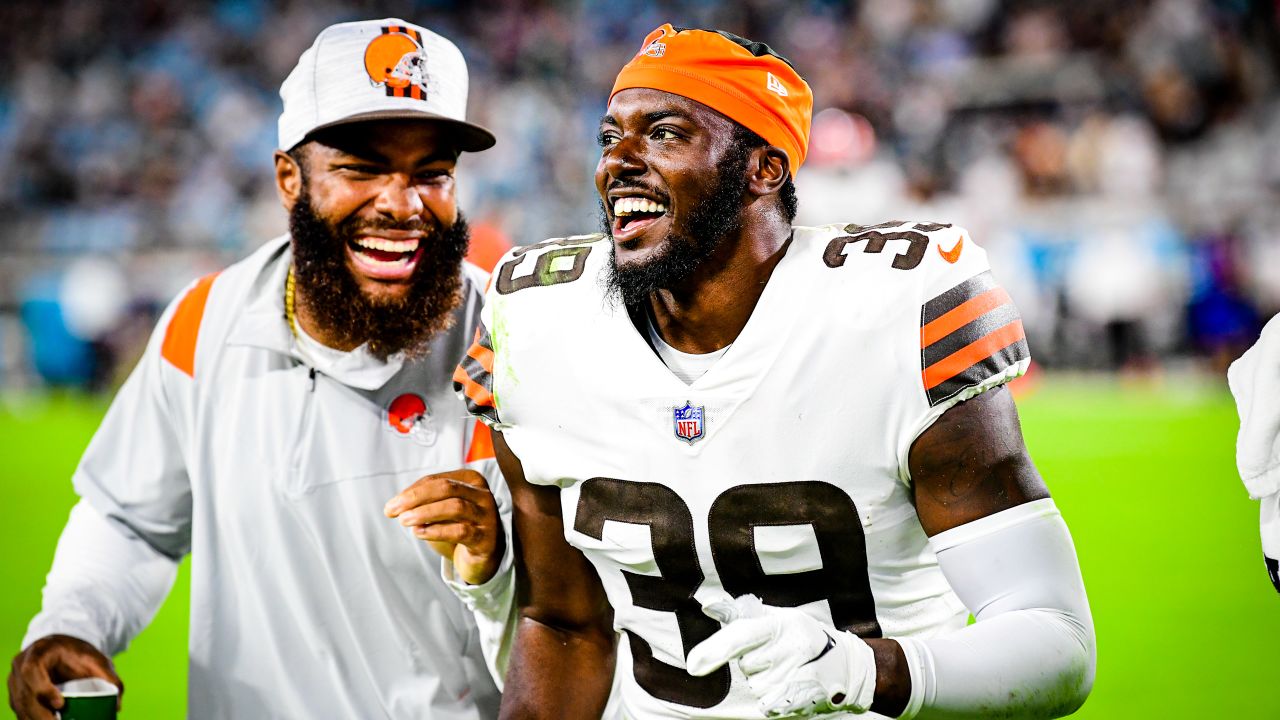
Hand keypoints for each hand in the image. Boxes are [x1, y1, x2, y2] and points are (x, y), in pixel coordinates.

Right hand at [8, 635, 122, 719]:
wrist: (61, 647)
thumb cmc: (78, 653)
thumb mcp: (97, 661)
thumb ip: (110, 680)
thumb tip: (116, 706)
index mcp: (39, 652)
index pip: (32, 671)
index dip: (43, 690)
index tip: (60, 704)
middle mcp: (21, 666)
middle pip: (25, 695)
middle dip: (40, 715)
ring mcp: (15, 681)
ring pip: (20, 707)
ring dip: (35, 719)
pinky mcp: (16, 694)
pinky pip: (20, 712)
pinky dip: (33, 719)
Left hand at [385, 469, 503, 584]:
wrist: (484, 555)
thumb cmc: (459, 526)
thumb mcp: (442, 510)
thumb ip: (425, 502)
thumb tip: (396, 505)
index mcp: (471, 481)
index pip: (437, 480)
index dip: (412, 491)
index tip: (391, 505)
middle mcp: (483, 495)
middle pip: (446, 488)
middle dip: (416, 498)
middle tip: (393, 510)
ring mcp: (487, 516)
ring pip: (455, 507)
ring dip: (425, 513)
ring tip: (404, 521)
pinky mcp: (486, 538)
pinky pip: (460, 531)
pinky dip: (436, 531)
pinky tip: (419, 533)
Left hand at [686, 595, 875, 716]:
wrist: (845, 667)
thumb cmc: (803, 635)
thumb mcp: (778, 616)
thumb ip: (741, 614)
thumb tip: (708, 606)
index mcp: (781, 625)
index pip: (741, 637)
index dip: (715, 650)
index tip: (692, 666)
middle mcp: (788, 652)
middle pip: (745, 664)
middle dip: (753, 659)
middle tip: (778, 652)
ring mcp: (792, 680)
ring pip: (754, 683)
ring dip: (763, 678)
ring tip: (787, 668)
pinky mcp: (794, 704)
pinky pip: (764, 702)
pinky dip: (771, 694)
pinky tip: (789, 683)